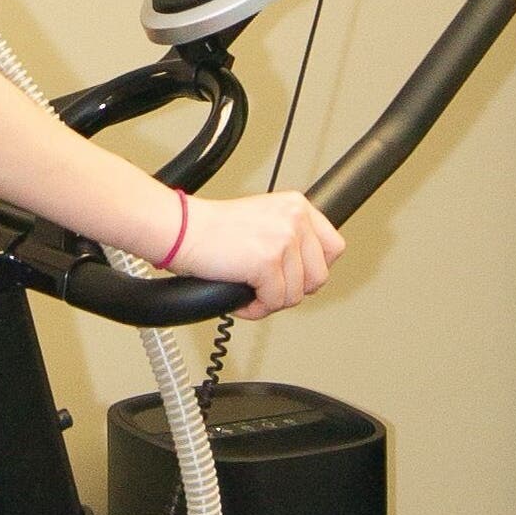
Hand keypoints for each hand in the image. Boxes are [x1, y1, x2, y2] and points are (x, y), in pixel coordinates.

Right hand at [164, 192, 344, 319]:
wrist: (182, 230)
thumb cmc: (212, 230)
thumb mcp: (263, 219)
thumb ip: (289, 237)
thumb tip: (308, 273)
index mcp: (297, 206)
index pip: (334, 247)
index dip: (314, 269)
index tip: (295, 275)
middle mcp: (294, 219)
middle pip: (319, 277)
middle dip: (292, 290)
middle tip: (267, 288)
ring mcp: (283, 240)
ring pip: (296, 295)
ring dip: (271, 301)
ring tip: (250, 291)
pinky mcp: (267, 262)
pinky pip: (274, 302)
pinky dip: (256, 308)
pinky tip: (241, 298)